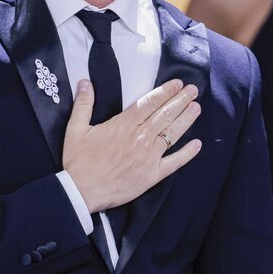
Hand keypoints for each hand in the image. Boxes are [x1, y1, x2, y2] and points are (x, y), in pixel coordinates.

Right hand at [63, 78, 201, 211]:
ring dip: (186, 119)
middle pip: (164, 114)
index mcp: (124, 125)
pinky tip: (197, 144)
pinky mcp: (152, 175)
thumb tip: (85, 82)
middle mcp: (140, 137)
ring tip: (197, 108)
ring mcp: (148, 156)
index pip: (149, 102)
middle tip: (193, 90)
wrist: (81, 191)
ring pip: (172, 133)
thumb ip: (83, 104)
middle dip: (180, 100)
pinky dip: (187, 153)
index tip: (177, 84)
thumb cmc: (78, 161)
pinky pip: (174, 162)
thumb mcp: (75, 129)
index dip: (165, 91)